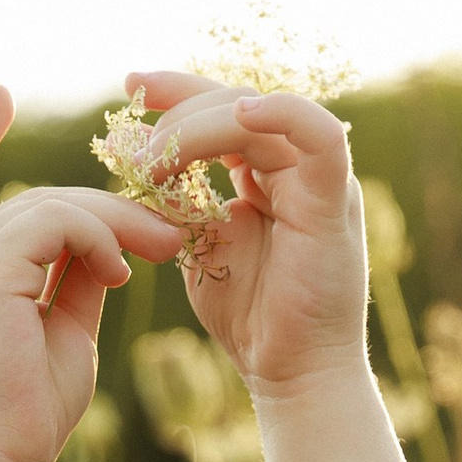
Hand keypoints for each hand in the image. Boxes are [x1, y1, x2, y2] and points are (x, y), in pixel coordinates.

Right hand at [0, 85, 186, 461]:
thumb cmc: (25, 420)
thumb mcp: (63, 334)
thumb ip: (77, 281)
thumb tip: (110, 244)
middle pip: (37, 201)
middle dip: (107, 209)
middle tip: (168, 231)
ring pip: (49, 205)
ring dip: (114, 222)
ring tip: (162, 247)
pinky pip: (52, 223)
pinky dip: (95, 236)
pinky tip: (123, 267)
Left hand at [115, 75, 370, 400]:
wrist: (291, 374)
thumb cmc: (250, 319)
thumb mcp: (201, 247)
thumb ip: (182, 203)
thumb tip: (141, 159)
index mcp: (269, 174)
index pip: (223, 111)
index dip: (177, 93)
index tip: (129, 87)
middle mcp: (297, 167)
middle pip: (237, 103)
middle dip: (178, 108)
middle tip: (130, 141)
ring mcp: (318, 180)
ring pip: (261, 117)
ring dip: (198, 129)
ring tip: (153, 162)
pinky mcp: (332, 201)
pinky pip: (318, 137)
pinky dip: (282, 114)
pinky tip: (241, 114)